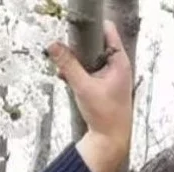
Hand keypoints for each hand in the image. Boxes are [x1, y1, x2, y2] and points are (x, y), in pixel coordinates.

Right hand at [46, 20, 132, 171]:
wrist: (110, 141)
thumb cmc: (105, 117)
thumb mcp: (83, 87)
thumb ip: (68, 65)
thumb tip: (53, 46)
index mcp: (119, 62)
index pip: (107, 31)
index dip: (91, 28)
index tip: (75, 32)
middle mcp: (118, 66)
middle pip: (96, 43)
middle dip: (79, 47)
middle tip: (66, 52)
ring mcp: (111, 76)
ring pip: (91, 58)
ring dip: (76, 62)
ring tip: (64, 70)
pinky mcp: (104, 85)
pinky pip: (89, 71)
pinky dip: (78, 73)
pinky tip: (67, 79)